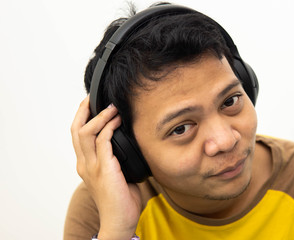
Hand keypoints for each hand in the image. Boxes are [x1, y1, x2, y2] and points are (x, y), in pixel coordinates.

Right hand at [71, 96, 141, 239]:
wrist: (119, 220)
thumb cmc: (121, 200)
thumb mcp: (117, 174)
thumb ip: (117, 159)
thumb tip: (130, 143)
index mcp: (86, 165)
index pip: (78, 135)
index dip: (82, 118)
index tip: (91, 104)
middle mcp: (85, 164)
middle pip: (76, 130)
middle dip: (83, 111)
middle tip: (92, 97)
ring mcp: (92, 167)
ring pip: (86, 133)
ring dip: (99, 116)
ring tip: (111, 107)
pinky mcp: (104, 169)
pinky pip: (103, 142)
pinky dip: (109, 128)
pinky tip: (117, 121)